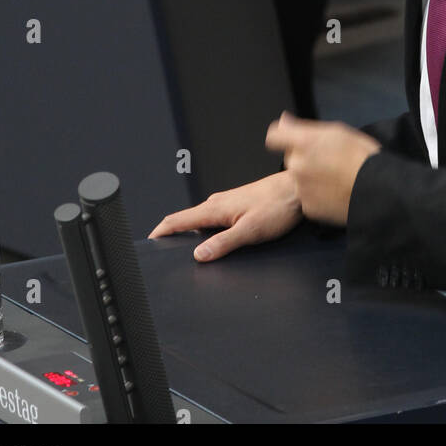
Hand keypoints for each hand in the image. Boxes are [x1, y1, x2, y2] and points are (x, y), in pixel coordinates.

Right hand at [147, 171, 301, 260]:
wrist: (296, 190)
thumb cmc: (278, 206)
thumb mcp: (250, 231)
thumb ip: (223, 243)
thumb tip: (199, 255)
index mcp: (215, 208)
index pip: (178, 219)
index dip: (160, 231)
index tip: (149, 240)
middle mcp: (218, 203)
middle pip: (186, 220)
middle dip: (172, 234)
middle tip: (163, 250)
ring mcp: (227, 203)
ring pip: (200, 220)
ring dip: (189, 232)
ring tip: (184, 248)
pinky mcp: (237, 205)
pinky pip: (212, 219)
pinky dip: (205, 230)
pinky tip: (212, 240)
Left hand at [265, 111, 380, 225]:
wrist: (377, 190)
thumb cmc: (362, 156)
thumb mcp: (338, 131)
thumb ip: (304, 126)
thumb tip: (284, 120)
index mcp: (303, 142)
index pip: (274, 137)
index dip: (282, 137)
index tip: (292, 140)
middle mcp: (297, 165)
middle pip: (291, 158)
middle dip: (304, 158)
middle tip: (327, 161)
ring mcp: (301, 188)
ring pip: (299, 179)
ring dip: (311, 178)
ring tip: (335, 179)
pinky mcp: (308, 208)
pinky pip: (308, 199)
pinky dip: (318, 197)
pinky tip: (335, 194)